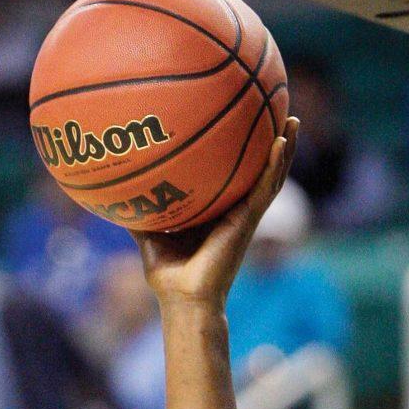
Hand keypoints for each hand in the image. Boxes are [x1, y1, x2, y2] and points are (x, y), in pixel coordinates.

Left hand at [132, 116, 298, 307]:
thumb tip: (115, 194)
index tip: (244, 122)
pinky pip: (267, 188)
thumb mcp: (148, 235)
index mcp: (216, 212)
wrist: (182, 297)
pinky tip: (282, 142)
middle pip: (259, 170)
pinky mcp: (248, 221)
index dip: (241, 152)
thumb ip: (139, 213)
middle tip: (278, 111)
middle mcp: (235, 210)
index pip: (233, 176)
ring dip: (285, 148)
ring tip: (293, 118)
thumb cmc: (167, 274)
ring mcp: (245, 215)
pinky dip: (276, 165)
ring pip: (272, 176)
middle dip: (270, 142)